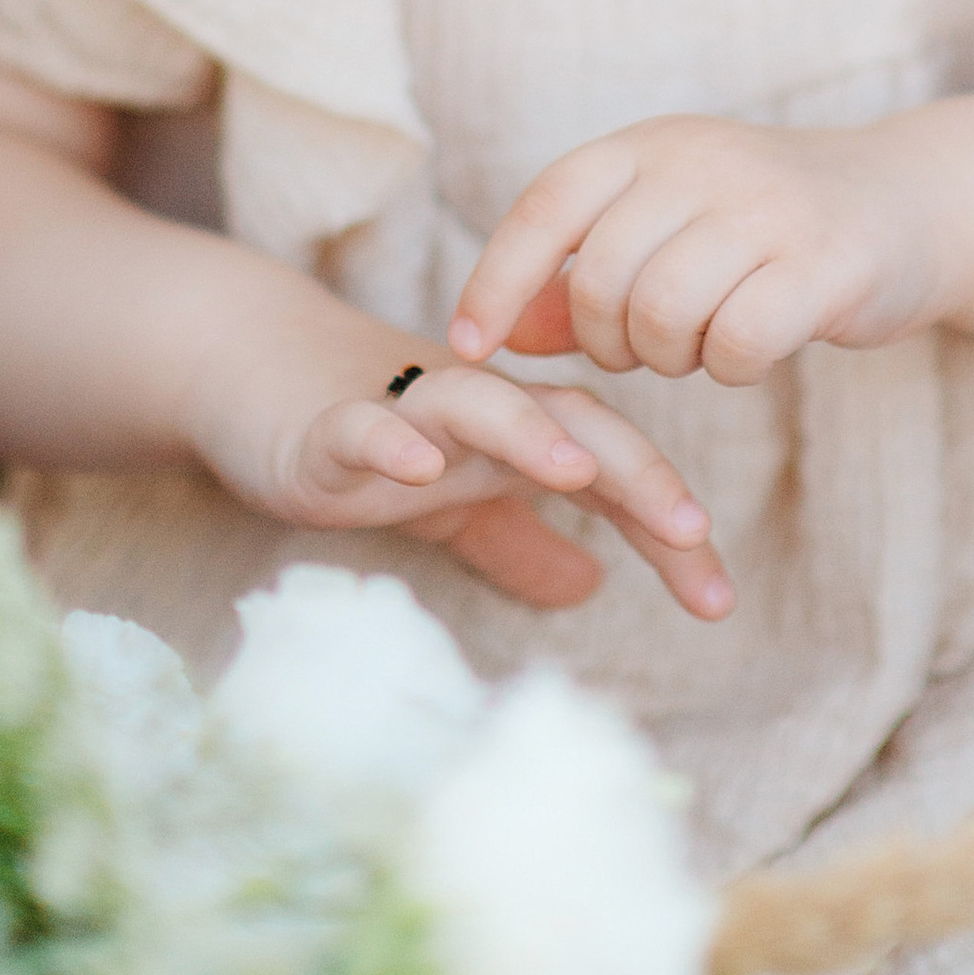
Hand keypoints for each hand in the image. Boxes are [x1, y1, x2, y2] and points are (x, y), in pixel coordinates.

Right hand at [196, 338, 734, 621]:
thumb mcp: (453, 504)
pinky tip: (414, 467)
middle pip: (573, 422)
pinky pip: (363, 427)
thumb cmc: (367, 435)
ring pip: (478, 404)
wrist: (254, 374)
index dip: (666, 523)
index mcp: (514, 435)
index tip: (718, 600)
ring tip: (573, 469)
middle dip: (635, 473)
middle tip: (691, 530)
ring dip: (528, 431)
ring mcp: (403, 413)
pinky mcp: (328, 426)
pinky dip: (390, 441)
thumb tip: (589, 589)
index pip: (612, 469)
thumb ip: (518, 541)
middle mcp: (475, 413)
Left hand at [450, 116, 939, 388]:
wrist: (909, 203)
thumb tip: (496, 336)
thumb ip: (580, 274)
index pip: (548, 202)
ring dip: (670, 358)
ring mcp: (770, 207)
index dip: (498, 278)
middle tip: (646, 347)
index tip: (472, 346)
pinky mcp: (828, 263)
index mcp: (653, 142)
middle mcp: (706, 161)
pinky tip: (751, 352)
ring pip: (663, 314)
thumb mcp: (667, 227)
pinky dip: (732, 368)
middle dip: (607, 339)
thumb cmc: (766, 226)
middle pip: (600, 277)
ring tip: (702, 346)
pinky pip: (739, 341)